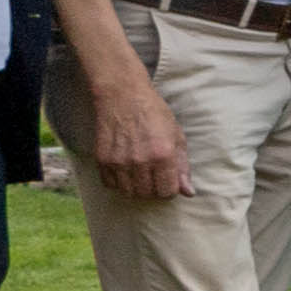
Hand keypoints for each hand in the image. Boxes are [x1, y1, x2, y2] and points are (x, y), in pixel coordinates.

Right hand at [87, 64, 189, 202]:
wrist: (123, 96)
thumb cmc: (154, 113)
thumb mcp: (176, 136)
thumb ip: (182, 166)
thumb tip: (188, 192)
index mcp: (163, 155)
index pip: (167, 192)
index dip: (169, 189)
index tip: (168, 181)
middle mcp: (140, 161)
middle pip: (147, 195)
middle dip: (153, 189)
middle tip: (154, 175)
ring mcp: (119, 162)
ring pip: (129, 193)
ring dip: (136, 187)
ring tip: (140, 172)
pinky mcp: (102, 160)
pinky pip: (110, 185)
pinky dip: (118, 182)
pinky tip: (124, 169)